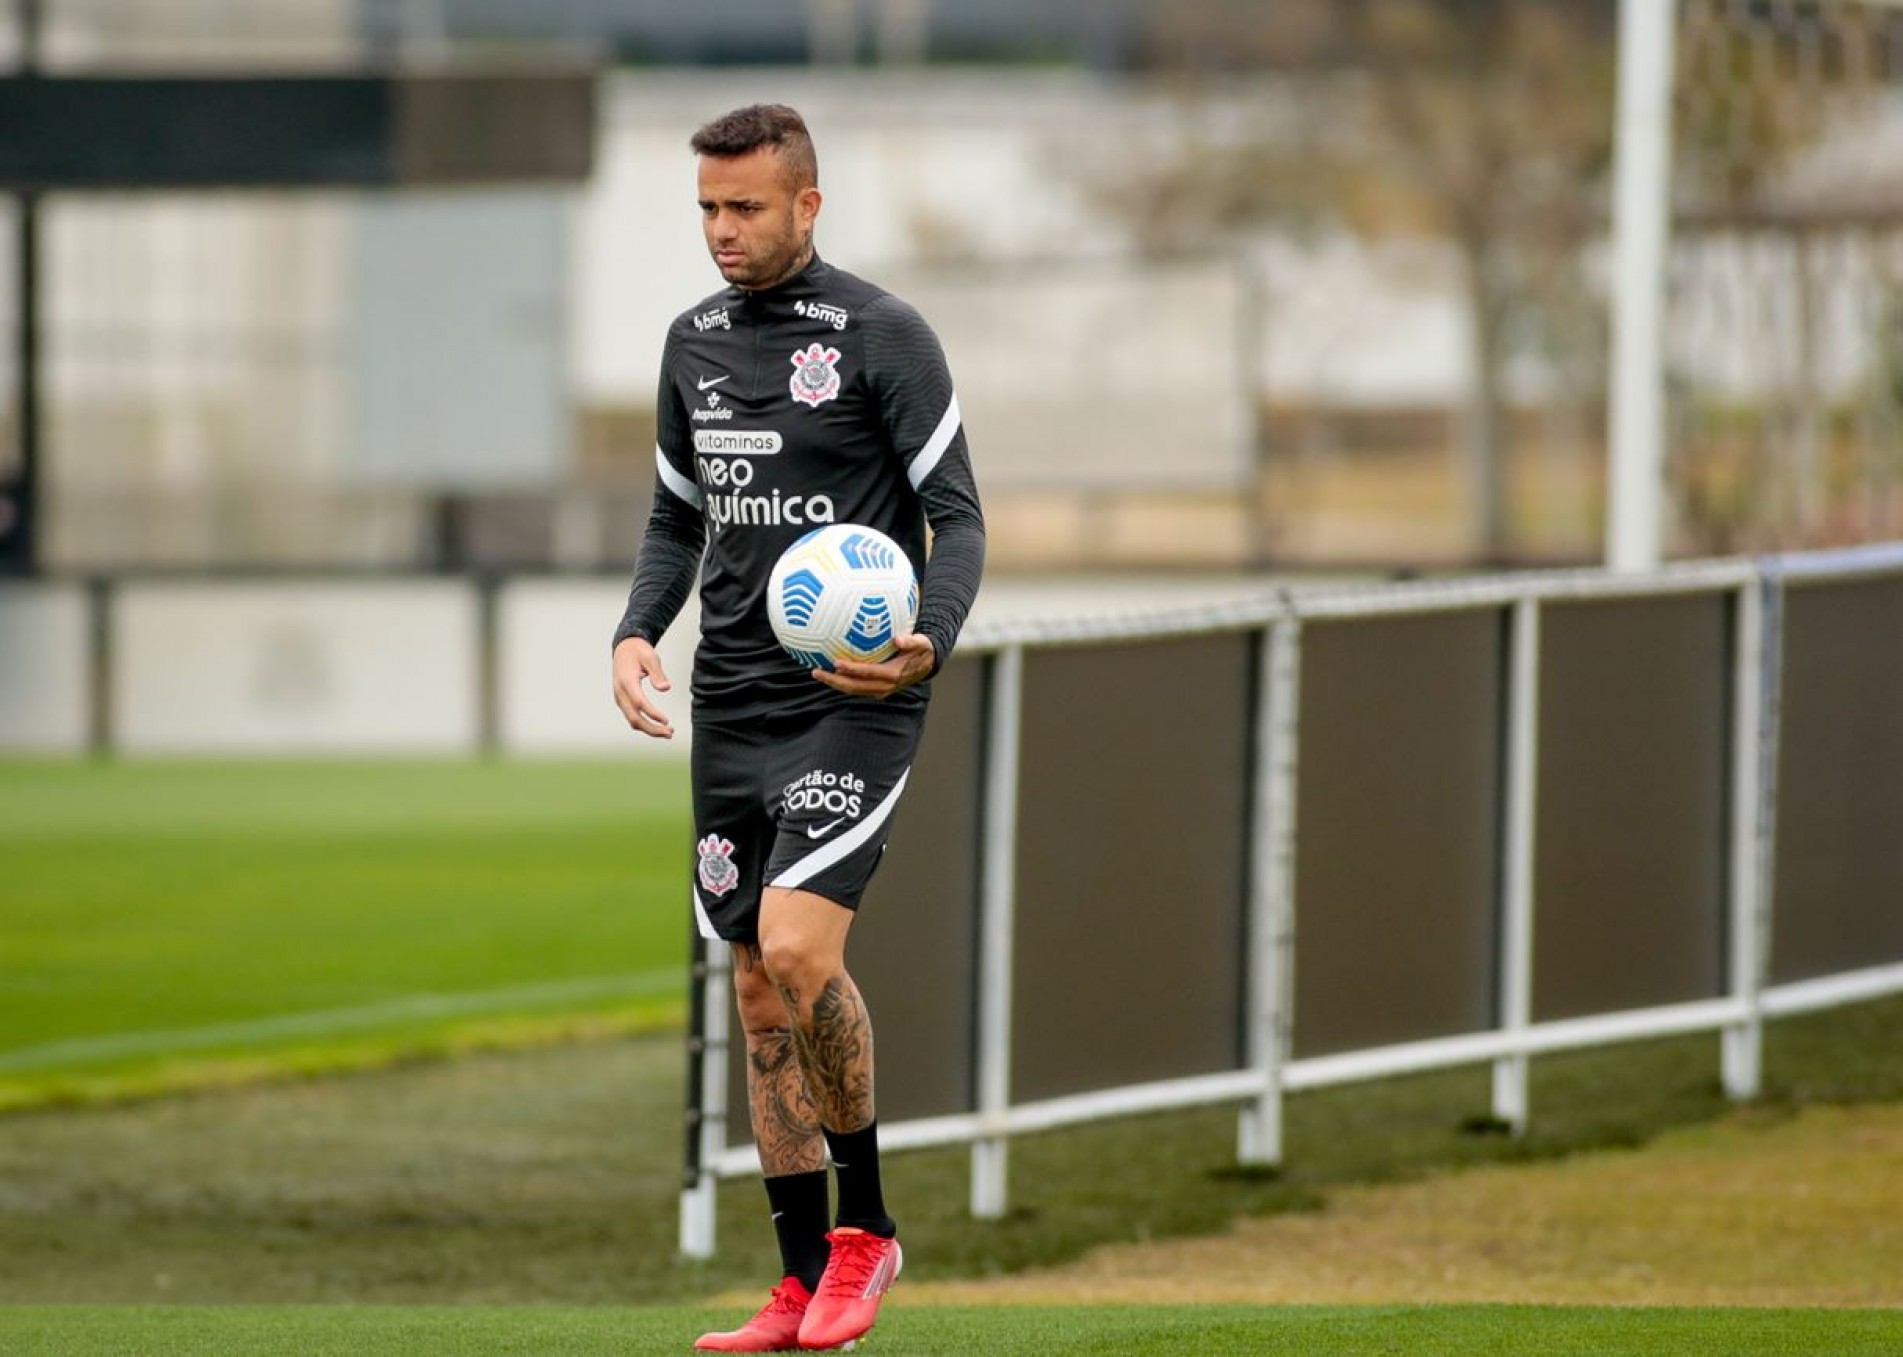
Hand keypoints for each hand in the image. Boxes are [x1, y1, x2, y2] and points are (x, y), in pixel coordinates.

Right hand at [612, 637, 674, 738]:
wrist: (624, 648)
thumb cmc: (638, 651)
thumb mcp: (650, 657)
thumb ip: (657, 673)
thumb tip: (666, 688)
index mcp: (626, 681)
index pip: (639, 702)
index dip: (652, 714)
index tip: (667, 721)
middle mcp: (620, 692)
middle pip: (634, 718)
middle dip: (652, 729)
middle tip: (670, 733)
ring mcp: (619, 698)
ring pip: (632, 721)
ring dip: (649, 730)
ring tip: (668, 733)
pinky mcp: (622, 701)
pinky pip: (632, 717)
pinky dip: (644, 725)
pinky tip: (658, 726)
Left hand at [815, 632, 935, 699]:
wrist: (927, 665)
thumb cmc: (922, 650)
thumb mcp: (921, 643)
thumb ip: (910, 641)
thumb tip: (898, 638)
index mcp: (893, 675)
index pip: (868, 673)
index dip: (851, 670)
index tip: (836, 662)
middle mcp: (884, 686)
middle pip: (854, 686)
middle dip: (834, 681)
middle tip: (816, 672)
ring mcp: (879, 690)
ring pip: (853, 689)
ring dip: (835, 683)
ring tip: (817, 673)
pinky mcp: (876, 690)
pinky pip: (856, 687)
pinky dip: (842, 682)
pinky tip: (830, 672)